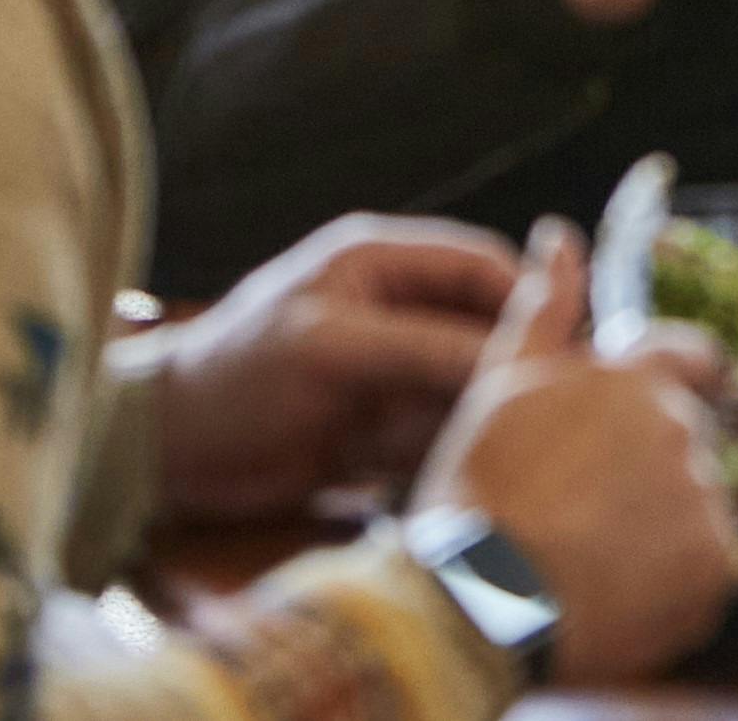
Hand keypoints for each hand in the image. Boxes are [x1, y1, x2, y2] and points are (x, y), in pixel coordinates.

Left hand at [140, 214, 523, 518]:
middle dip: (516, 365)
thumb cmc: (235, 377)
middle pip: (485, 328)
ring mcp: (389, 373)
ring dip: (489, 416)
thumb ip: (423, 348)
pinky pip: (442, 434)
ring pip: (470, 387)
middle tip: (560, 408)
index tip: (571, 343)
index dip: (529, 299)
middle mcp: (395, 310)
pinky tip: (473, 475)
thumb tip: (512, 360)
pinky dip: (459, 452)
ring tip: (522, 450)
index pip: (481, 265)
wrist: (165, 456)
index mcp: (380, 261)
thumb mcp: (331, 348)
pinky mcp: (380, 430)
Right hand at [415, 218, 737, 681]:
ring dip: (663, 522)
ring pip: (698, 502)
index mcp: (632, 378)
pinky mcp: (717, 567)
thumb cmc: (477, 497)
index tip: (644, 421)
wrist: (481, 607)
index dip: (678, 381)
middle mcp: (679, 428)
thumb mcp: (499, 389)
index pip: (692, 357)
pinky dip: (676, 579)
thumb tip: (559, 237)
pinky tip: (619, 593)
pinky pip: (710, 565)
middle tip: (586, 508)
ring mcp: (703, 498)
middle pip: (689, 437)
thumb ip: (542, 310)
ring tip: (593, 556)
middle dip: (651, 464)